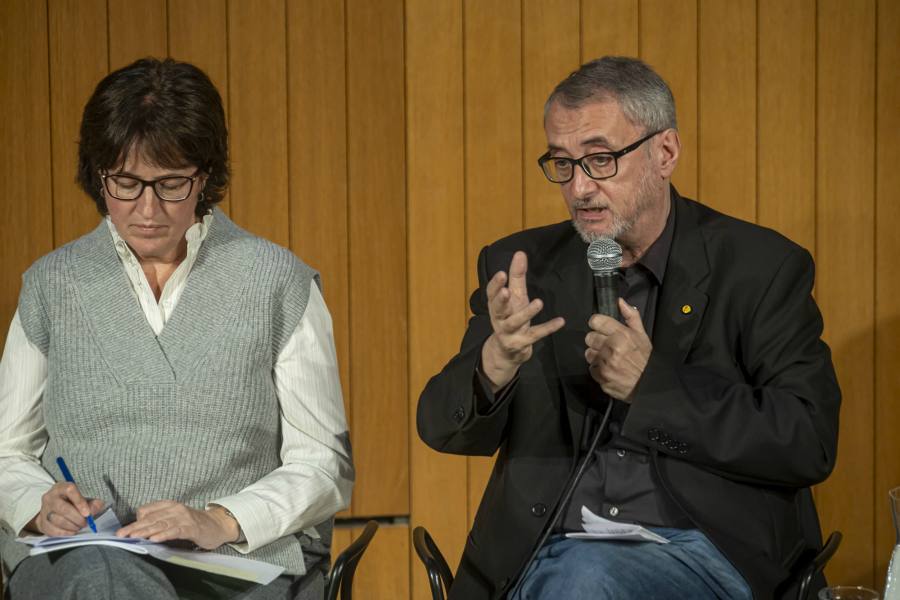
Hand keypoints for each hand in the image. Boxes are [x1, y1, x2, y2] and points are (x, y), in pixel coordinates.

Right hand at [26, 482, 104, 535]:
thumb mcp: (83, 498)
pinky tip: (72, 531)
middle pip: (63, 509)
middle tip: (85, 523)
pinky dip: (65, 532)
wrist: (54, 510)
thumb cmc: (72, 502)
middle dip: (77, 518)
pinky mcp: (41, 522)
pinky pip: (53, 530)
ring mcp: (44, 510)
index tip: (87, 513)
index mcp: (61, 487)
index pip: (70, 490)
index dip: (79, 502)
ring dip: (72, 526)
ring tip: (79, 526)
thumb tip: (96, 508)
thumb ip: (92, 503)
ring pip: (58, 520)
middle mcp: (50, 497)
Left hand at [116, 501, 239, 549]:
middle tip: (120, 535)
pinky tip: (154, 539)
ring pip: (160, 524)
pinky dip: (164, 535)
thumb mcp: (174, 518)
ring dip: (145, 531)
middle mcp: (175, 509)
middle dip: (134, 527)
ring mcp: (184, 518)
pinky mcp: (192, 528)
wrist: (217, 525)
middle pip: (151, 518)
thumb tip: (138, 527)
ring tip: (133, 537)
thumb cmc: (193, 523)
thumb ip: (159, 520)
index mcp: (169, 505)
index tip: (123, 531)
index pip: (146, 510)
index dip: (135, 521)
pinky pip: (175, 531)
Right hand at [481, 251, 564, 389]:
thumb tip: (520, 253)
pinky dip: (548, 328)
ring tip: (539, 302)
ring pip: (515, 322)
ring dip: (526, 313)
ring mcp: (509, 332)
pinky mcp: (522, 343)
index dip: (495, 285)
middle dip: (501, 300)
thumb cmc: (510, 317)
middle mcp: (499, 318)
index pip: (491, 294)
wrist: (507, 351)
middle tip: (506, 291)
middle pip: (497, 309)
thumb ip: (516, 276)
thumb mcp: (514, 297)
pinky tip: (560, 321)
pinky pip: (535, 335)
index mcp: (495, 305)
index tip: (502, 274)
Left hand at [584, 299, 651, 400]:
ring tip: (608, 358)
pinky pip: (591, 367)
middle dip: (596, 340)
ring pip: (588, 352)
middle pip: (589, 337)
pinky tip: (608, 368)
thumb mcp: (642, 335)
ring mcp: (606, 362)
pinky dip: (597, 368)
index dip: (596, 324)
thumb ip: (631, 316)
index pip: (596, 321)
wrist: (648, 384)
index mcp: (622, 334)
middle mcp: (612, 347)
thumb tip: (619, 301)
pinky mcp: (601, 375)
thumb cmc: (645, 359)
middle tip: (607, 346)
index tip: (600, 328)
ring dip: (596, 355)